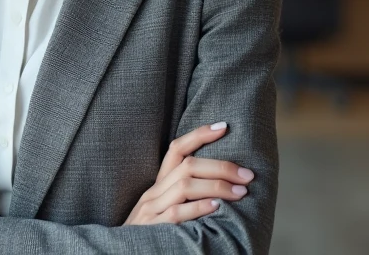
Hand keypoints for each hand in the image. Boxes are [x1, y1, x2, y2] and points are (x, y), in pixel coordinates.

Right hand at [122, 122, 254, 225]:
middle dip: (221, 166)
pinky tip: (216, 206)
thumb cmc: (151, 232)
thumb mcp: (163, 207)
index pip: (177, 149)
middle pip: (188, 165)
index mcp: (158, 184)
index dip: (199, 135)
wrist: (122, 252)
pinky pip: (176, 213)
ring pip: (185, 185)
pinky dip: (198, 207)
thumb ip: (184, 195)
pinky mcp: (152, 228)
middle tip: (247, 175)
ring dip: (217, 186)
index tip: (224, 127)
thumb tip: (221, 184)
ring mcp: (151, 209)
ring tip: (240, 192)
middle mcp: (153, 192)